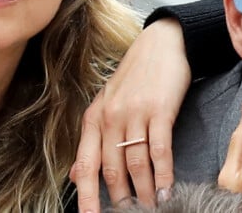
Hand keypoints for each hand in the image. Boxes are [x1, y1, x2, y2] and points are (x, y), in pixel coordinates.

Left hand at [70, 18, 190, 211]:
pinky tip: (167, 191)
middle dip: (120, 201)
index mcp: (94, 117)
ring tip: (151, 210)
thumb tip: (75, 175)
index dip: (86, 197)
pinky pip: (159, 150)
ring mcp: (134, 113)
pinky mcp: (159, 110)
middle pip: (111, 170)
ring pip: (135, 165)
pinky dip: (163, 175)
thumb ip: (92, 140)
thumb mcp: (106, 104)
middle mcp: (110, 117)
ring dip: (144, 194)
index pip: (85, 165)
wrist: (159, 44)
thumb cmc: (133, 77)